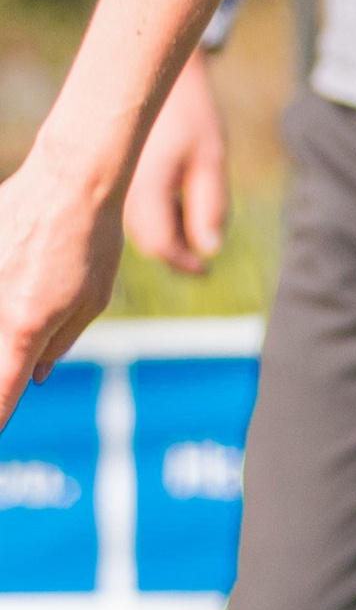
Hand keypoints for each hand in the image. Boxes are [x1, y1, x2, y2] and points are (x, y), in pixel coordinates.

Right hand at [0, 143, 126, 431]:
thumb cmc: (92, 242)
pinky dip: (4, 294)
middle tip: (21, 368)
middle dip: (2, 373)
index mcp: (25, 327)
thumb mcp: (91, 301)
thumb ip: (59, 343)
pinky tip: (18, 282)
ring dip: (10, 328)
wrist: (71, 179)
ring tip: (30, 306)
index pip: (1, 392)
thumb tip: (36, 375)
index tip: (0, 430)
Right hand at [125, 52, 229, 272]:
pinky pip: (132, 213)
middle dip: (176, 250)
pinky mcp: (114, 180)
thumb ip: (211, 205)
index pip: (161, 246)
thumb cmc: (190, 115)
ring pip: (139, 229)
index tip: (206, 270)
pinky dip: (154, 216)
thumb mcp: (211, 158)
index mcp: (146, 188)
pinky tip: (172, 193)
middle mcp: (122, 192)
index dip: (184, 262)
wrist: (155, 76)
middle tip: (202, 246)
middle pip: (148, 243)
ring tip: (188, 205)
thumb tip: (210, 250)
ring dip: (166, 232)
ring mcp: (115, 186)